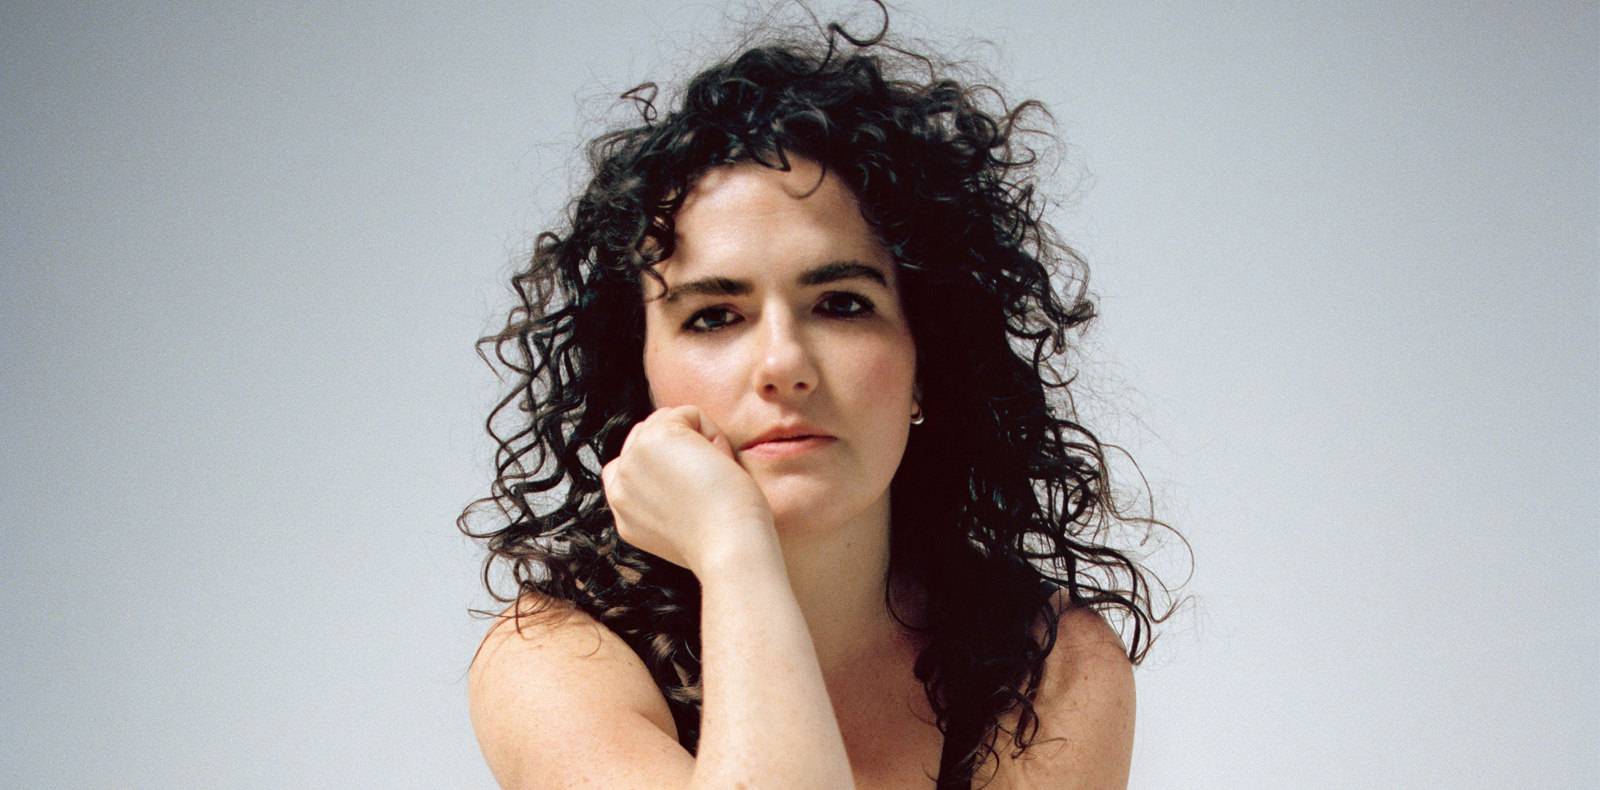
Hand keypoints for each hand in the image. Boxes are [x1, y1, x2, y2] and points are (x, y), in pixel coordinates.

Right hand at [600, 405, 775, 574]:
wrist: (730, 548)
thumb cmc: (724, 540)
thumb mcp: (678, 525)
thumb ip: (661, 497)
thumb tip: (676, 463)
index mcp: (623, 512)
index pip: (625, 467)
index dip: (663, 463)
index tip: (691, 490)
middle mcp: (620, 486)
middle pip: (646, 436)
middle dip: (681, 450)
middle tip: (708, 486)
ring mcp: (633, 460)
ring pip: (667, 420)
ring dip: (699, 440)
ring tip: (714, 476)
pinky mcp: (653, 438)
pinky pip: (689, 413)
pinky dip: (714, 434)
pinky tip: (719, 465)